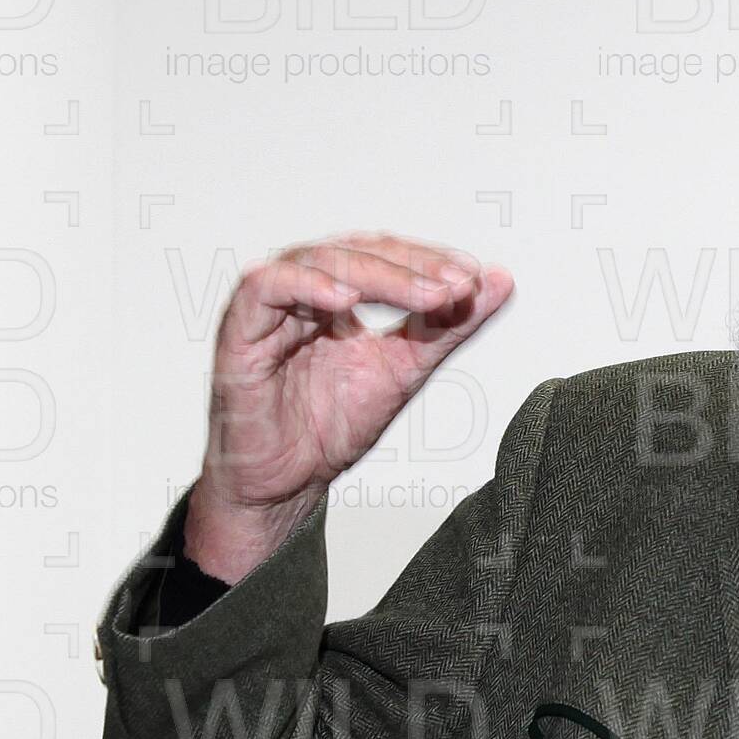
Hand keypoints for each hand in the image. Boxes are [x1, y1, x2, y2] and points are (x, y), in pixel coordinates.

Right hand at [185, 232, 514, 580]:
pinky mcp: (239, 331)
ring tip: (424, 294)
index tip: (476, 278)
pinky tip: (347, 300)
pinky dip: (305, 286)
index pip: (386, 256)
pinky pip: (266, 289)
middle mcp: (302, 291)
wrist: (284, 485)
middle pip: (357, 253)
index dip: (430, 261)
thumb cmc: (329, 428)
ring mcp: (269, 307)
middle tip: (458, 285)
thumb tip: (499, 282)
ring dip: (377, 275)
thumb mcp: (404, 371)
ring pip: (319, 262)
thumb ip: (448, 328)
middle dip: (413, 268)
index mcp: (338, 295)